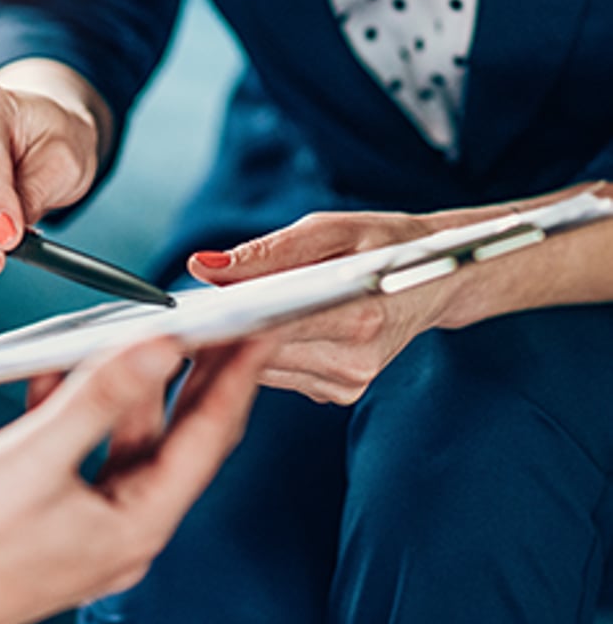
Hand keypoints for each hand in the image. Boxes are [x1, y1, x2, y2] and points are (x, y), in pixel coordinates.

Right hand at [0, 335, 274, 623]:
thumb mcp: (34, 457)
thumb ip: (99, 397)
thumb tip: (159, 349)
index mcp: (135, 526)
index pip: (208, 438)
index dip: (237, 377)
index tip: (260, 328)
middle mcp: (121, 532)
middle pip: (174, 441)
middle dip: (195, 379)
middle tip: (217, 323)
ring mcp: (84, 528)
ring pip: (123, 444)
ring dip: (127, 389)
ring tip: (136, 335)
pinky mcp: (47, 519)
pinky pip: (78, 456)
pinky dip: (76, 412)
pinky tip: (60, 372)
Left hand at [188, 211, 449, 404]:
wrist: (439, 277)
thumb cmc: (385, 244)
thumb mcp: (329, 230)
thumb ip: (265, 253)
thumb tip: (203, 267)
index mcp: (360, 316)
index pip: (272, 327)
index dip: (223, 322)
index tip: (185, 313)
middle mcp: (354, 360)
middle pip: (260, 354)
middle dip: (221, 333)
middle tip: (185, 312)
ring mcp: (347, 383)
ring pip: (262, 370)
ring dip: (235, 346)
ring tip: (215, 317)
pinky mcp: (339, 393)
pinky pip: (279, 375)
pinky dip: (259, 354)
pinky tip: (253, 333)